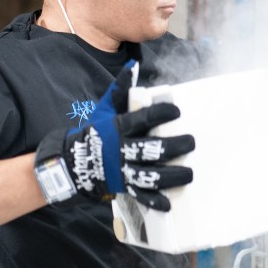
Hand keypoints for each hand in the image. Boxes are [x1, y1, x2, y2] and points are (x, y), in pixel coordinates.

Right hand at [34, 61, 193, 210]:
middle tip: (191, 142)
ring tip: (189, 172)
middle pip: (151, 150)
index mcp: (119, 128)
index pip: (143, 119)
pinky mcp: (123, 186)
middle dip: (175, 147)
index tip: (177, 112)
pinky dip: (154, 200)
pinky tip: (169, 202)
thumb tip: (134, 66)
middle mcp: (121, 150)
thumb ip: (120, 88)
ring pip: (149, 175)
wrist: (76, 160)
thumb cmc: (97, 130)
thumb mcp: (105, 107)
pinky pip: (140, 195)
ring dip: (172, 176)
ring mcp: (122, 170)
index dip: (161, 114)